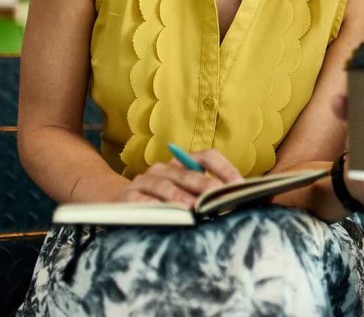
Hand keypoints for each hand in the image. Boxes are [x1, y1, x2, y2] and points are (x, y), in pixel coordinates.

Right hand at [119, 149, 244, 206]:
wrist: (117, 202)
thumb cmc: (162, 200)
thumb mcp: (185, 192)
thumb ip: (206, 193)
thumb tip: (235, 199)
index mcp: (182, 163)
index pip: (207, 156)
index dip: (225, 168)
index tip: (239, 185)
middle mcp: (164, 168)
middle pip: (187, 173)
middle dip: (205, 184)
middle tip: (218, 196)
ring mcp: (144, 181)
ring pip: (164, 185)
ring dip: (179, 196)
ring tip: (192, 207)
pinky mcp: (128, 197)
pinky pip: (141, 200)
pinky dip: (153, 206)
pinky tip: (164, 213)